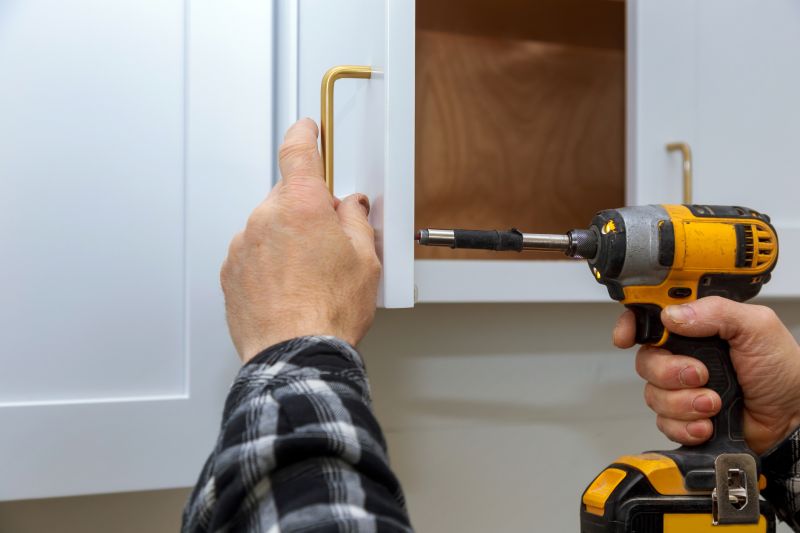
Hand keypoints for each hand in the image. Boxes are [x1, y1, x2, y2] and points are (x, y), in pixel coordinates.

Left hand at [221, 118, 380, 362]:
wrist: (296, 354)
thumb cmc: (328, 313)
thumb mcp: (365, 260)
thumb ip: (356, 221)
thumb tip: (351, 208)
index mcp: (302, 205)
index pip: (298, 151)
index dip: (304, 134)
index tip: (307, 128)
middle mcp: (266, 218)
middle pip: (288, 196)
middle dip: (308, 211)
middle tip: (330, 243)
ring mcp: (244, 245)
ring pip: (270, 227)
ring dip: (288, 240)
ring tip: (310, 278)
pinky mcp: (231, 272)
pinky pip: (254, 253)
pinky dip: (270, 263)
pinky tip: (291, 288)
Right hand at [613, 297, 799, 453]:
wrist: (793, 421)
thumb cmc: (782, 373)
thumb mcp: (757, 328)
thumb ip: (715, 311)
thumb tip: (673, 315)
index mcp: (698, 328)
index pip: (651, 319)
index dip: (631, 325)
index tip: (626, 336)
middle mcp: (685, 356)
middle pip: (646, 360)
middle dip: (670, 372)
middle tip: (699, 375)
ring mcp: (683, 389)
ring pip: (653, 394)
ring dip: (684, 402)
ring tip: (714, 402)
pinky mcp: (684, 417)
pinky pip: (664, 422)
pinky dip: (685, 425)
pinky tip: (707, 423)